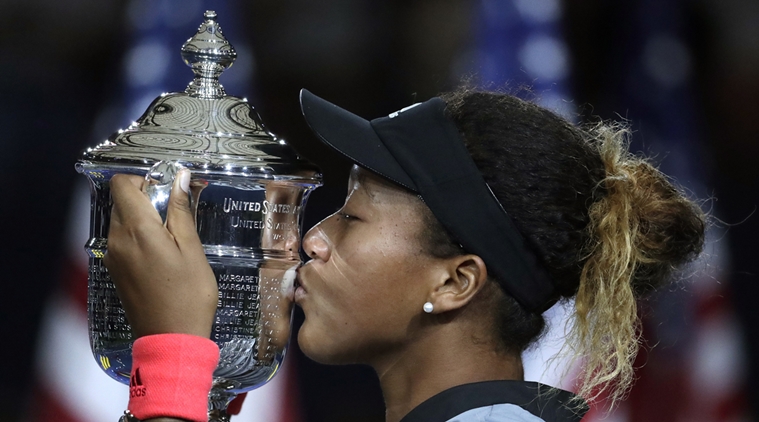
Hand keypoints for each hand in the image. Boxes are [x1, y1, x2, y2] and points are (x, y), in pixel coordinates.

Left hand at [103, 170, 217, 338]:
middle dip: (146, 199)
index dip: (143, 180)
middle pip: (121, 201)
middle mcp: (117, 239)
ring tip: (172, 238)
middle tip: (176, 216)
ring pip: (121, 221)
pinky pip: (122, 240)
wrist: (171, 339)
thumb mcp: (192, 249)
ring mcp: (113, 256)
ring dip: (143, 219)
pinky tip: (162, 255)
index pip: (121, 184)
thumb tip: (180, 178)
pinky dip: (138, 237)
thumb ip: (181, 211)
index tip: (166, 191)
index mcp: (137, 230)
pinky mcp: (115, 270)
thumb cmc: (189, 295)